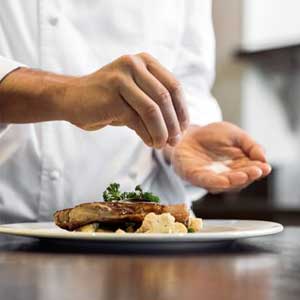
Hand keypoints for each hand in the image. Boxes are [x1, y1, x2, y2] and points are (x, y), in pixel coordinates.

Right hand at [64, 53, 188, 147]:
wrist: (71, 99)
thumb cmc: (107, 100)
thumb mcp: (135, 95)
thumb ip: (156, 103)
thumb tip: (180, 128)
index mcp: (144, 61)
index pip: (174, 86)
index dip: (182, 110)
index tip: (183, 128)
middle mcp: (134, 64)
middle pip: (165, 97)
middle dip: (174, 124)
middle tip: (175, 141)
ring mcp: (122, 78)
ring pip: (153, 110)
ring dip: (162, 132)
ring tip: (161, 145)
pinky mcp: (111, 96)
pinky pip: (137, 120)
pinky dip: (147, 135)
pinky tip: (149, 143)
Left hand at [171, 122, 271, 192]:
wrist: (187, 133)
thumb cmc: (211, 135)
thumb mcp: (235, 134)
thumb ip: (250, 145)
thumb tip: (264, 158)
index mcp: (238, 166)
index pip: (251, 170)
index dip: (258, 170)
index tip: (265, 167)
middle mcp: (226, 175)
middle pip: (240, 179)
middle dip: (249, 175)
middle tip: (257, 171)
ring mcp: (211, 178)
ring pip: (225, 183)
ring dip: (234, 181)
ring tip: (244, 175)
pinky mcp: (195, 177)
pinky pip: (206, 181)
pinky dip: (215, 182)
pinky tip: (224, 181)